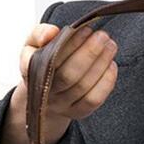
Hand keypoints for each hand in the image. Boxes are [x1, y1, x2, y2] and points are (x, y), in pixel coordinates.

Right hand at [1, 21, 118, 143]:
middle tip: (104, 36)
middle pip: (69, 76)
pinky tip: (112, 65)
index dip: (71, 45)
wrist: (44, 95)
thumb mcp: (33, 45)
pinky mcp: (78, 113)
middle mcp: (46, 93)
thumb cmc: (42, 63)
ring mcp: (62, 106)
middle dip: (90, 54)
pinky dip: (106, 82)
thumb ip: (39, 34)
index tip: (86, 29)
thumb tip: (53, 32)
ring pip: (84, 87)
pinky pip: (94, 100)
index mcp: (31, 72)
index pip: (52, 59)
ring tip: (110, 46)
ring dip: (101, 65)